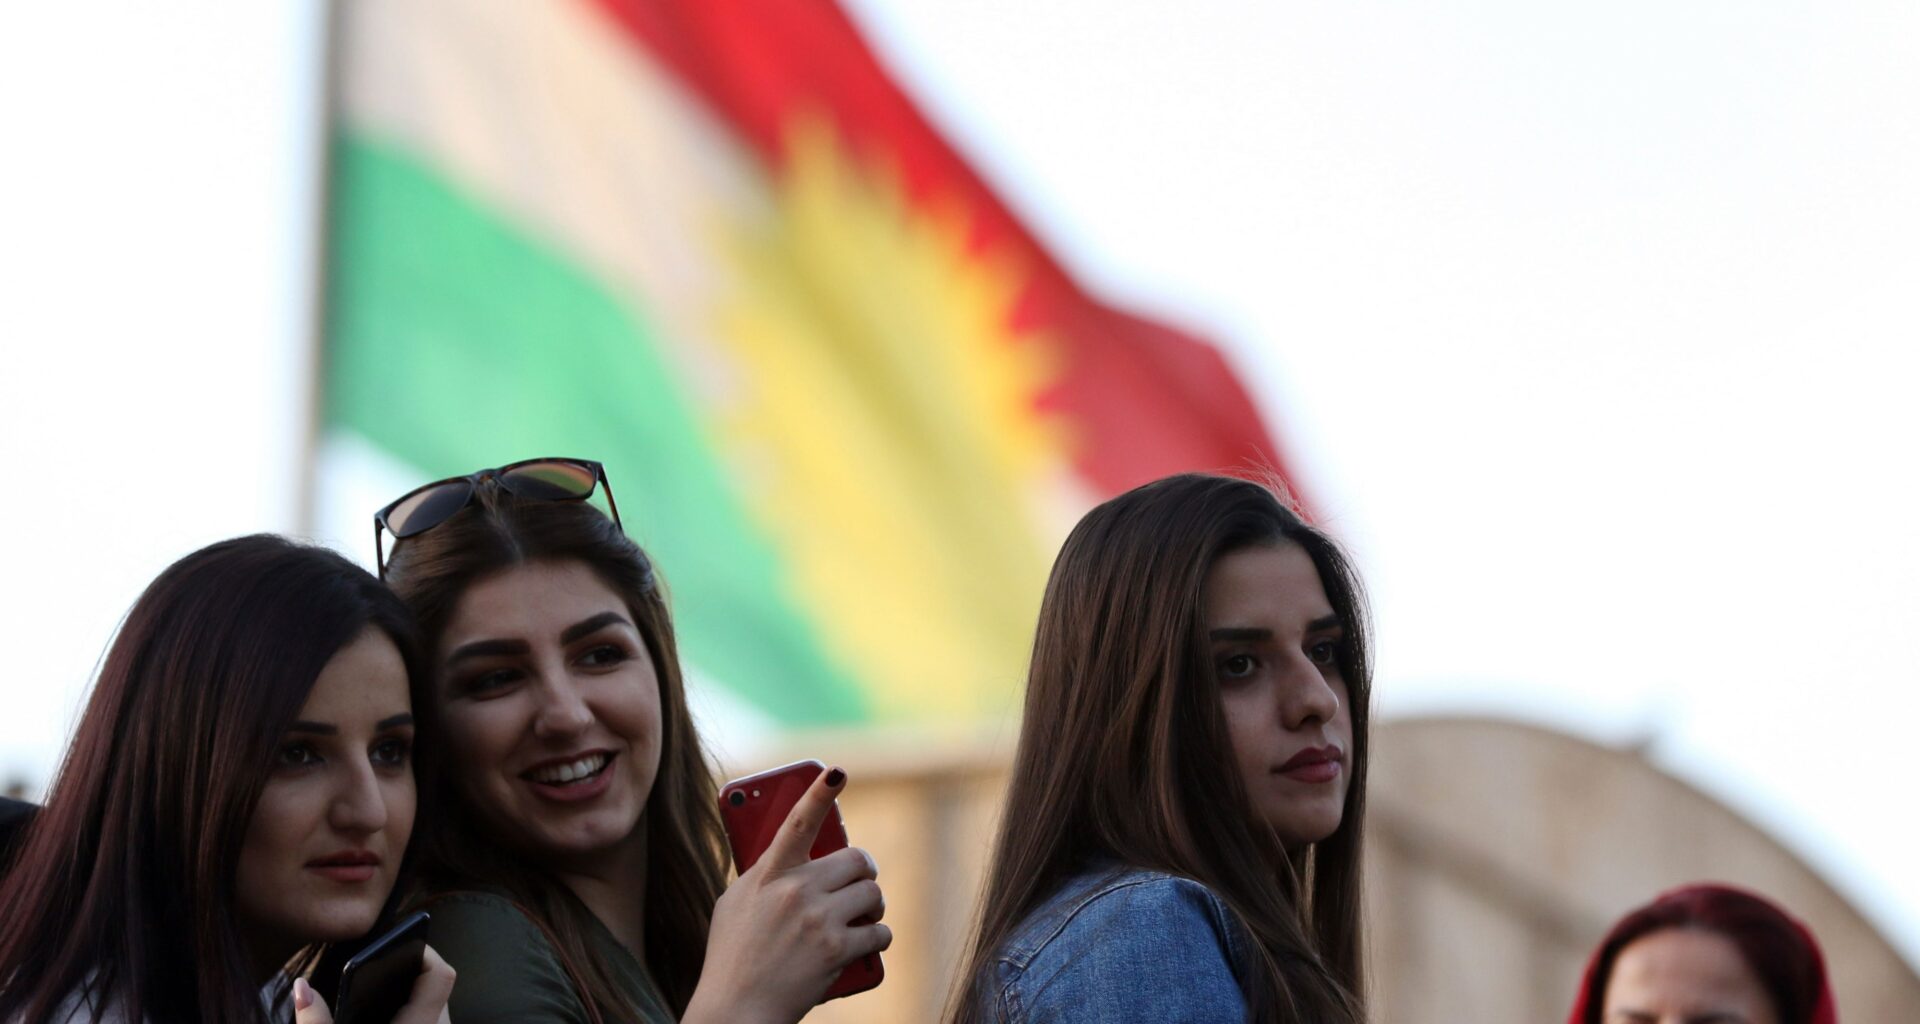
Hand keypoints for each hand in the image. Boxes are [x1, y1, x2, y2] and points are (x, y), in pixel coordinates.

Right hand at [293, 944, 456, 1023]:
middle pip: (438, 985)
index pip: (441, 973)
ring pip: (435, 1005)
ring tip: (379, 990)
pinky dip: (410, 1011)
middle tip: (380, 966)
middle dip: (411, 971)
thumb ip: (316, 1022)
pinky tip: (385, 1015)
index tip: (396, 944)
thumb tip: (302, 987)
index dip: (424, 951)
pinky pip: (429, 1019)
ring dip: (412, 994)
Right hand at [684, 767, 891, 1023]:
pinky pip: (879, 932)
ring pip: (872, 894)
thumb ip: (763, 876)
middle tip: (858, 885)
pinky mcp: (837, 949)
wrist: (735, 1011)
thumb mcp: (735, 905)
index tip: (837, 771)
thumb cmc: (732, 958)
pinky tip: (866, 945)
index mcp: (768, 875)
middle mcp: (795, 891)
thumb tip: (792, 855)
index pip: (797, 823)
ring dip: (873, 906)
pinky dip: (877, 939)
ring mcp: (818, 920)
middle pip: (856, 860)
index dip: (819, 793)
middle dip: (863, 873)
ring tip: (862, 917)